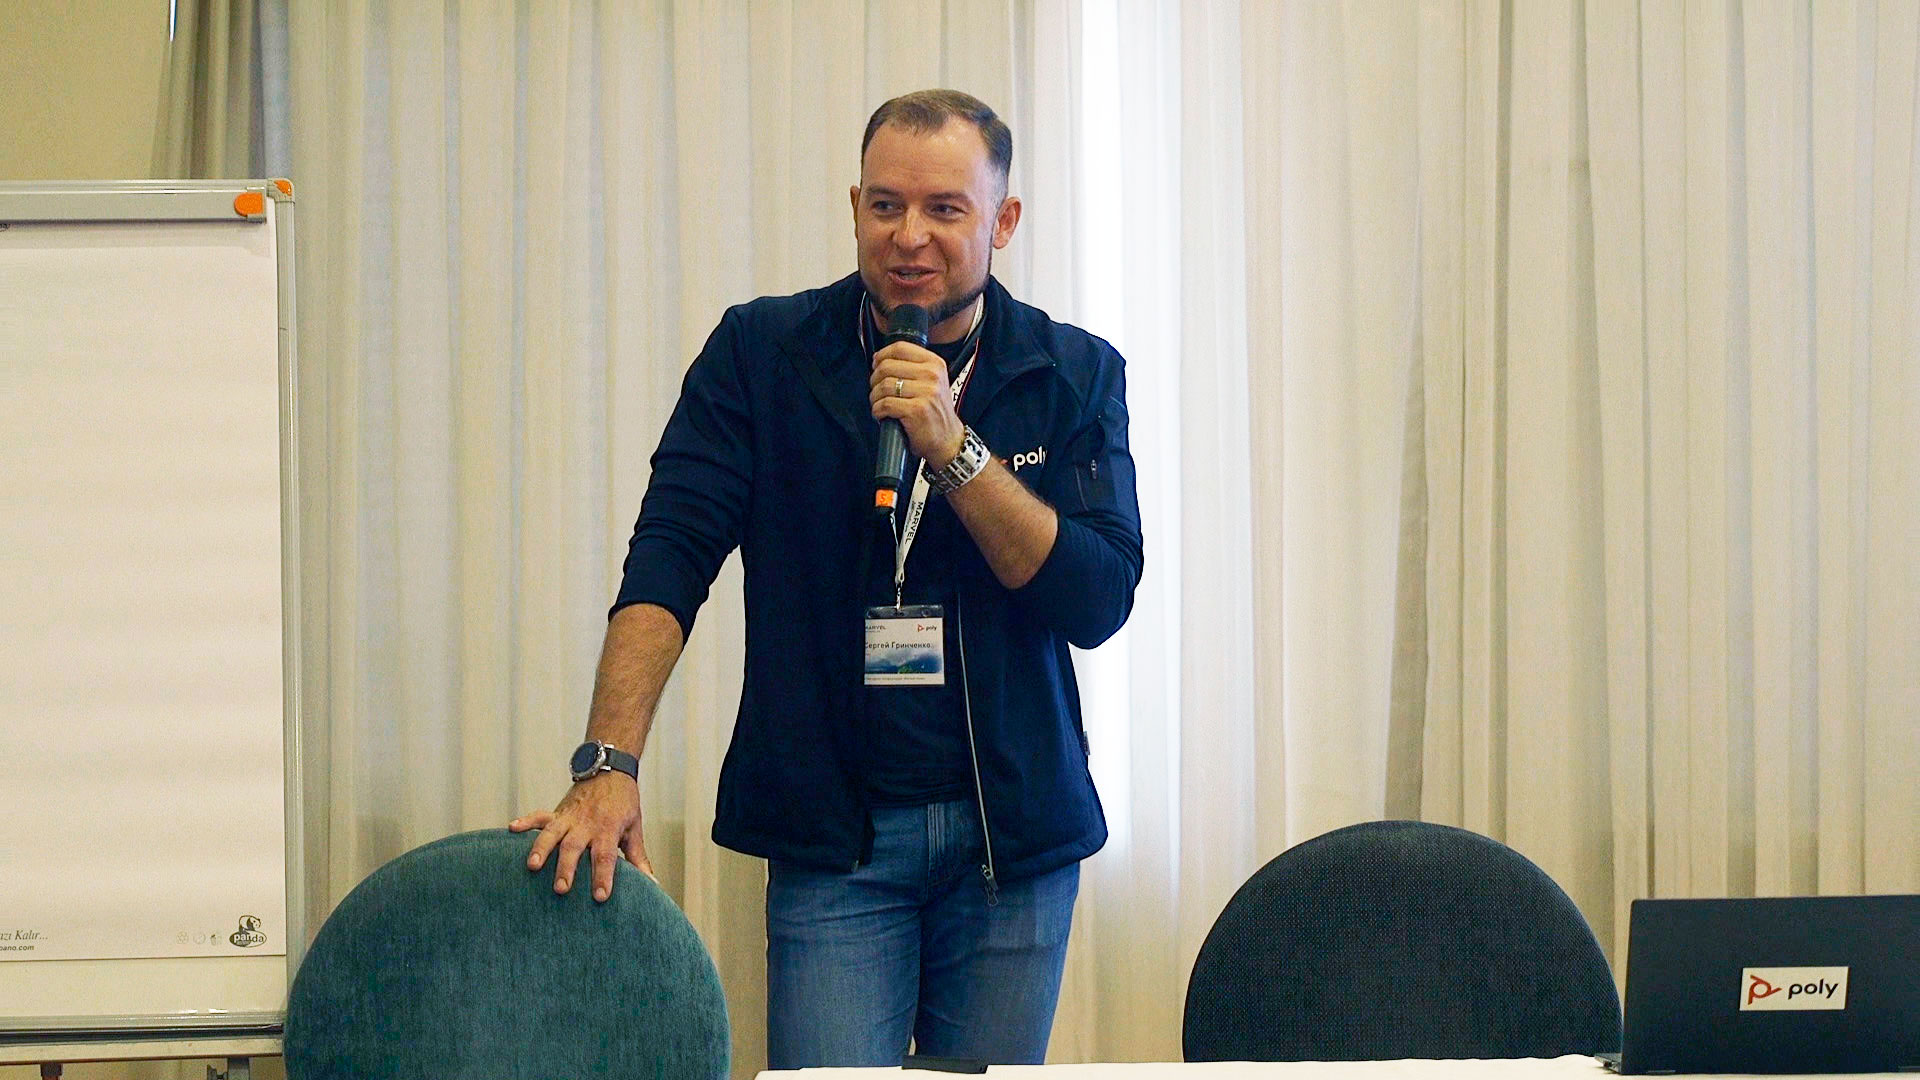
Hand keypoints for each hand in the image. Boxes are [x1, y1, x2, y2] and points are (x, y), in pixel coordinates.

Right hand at [508, 772, 651, 901]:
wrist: (611, 770)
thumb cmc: (624, 803)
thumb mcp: (634, 829)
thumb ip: (639, 858)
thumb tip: (652, 884)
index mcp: (608, 829)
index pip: (605, 856)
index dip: (603, 876)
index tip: (600, 896)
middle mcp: (586, 824)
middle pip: (575, 847)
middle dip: (567, 868)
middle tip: (561, 889)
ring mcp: (569, 817)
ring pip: (553, 834)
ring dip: (542, 849)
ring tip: (533, 866)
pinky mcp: (558, 812)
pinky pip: (539, 816)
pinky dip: (526, 821)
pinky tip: (512, 829)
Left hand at [871, 341, 964, 467]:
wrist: (948, 440)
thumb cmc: (935, 412)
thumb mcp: (933, 382)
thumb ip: (913, 368)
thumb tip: (881, 360)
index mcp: (935, 364)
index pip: (900, 348)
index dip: (882, 355)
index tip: (876, 365)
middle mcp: (932, 376)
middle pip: (887, 366)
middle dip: (875, 380)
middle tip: (877, 390)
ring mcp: (925, 393)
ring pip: (884, 386)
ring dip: (874, 397)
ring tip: (879, 404)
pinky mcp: (916, 410)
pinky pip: (885, 404)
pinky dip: (877, 411)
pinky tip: (882, 415)